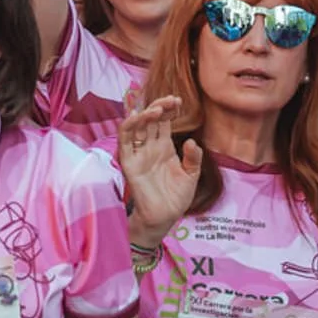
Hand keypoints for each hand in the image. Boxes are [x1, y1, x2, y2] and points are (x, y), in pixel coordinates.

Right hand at [116, 94, 201, 250]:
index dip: (169, 109)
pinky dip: (128, 127)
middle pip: (150, 120)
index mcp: (164, 147)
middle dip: (159, 107)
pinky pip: (124, 141)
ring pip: (136, 127)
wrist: (165, 217)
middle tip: (171, 100)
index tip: (178, 101)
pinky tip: (137, 117)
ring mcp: (138, 154)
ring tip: (157, 109)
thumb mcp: (192, 175)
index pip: (163, 122)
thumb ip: (193, 158)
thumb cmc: (177, 197)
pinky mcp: (129, 163)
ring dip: (144, 114)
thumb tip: (191, 141)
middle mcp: (149, 147)